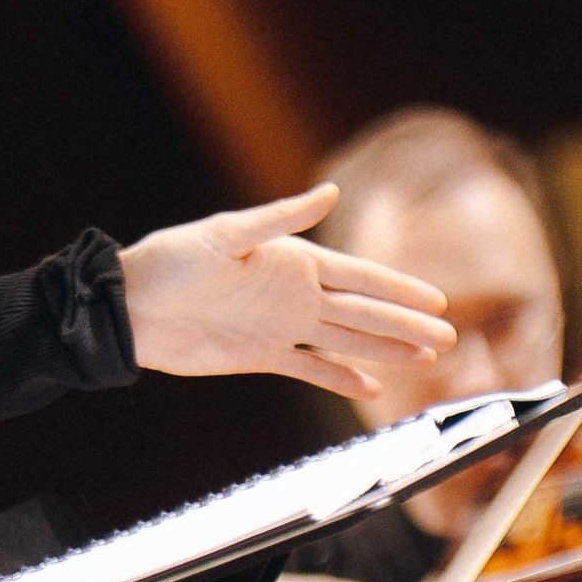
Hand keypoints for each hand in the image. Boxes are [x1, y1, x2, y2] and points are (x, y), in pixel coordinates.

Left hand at [119, 183, 453, 397]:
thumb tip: (329, 194)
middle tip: (448, 337)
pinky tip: (369, 387)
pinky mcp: (261, 355)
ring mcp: (282, 326)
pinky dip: (339, 378)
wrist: (133, 307)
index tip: (436, 299)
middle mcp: (296, 294)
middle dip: (405, 325)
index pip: (360, 276)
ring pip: (346, 341)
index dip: (399, 289)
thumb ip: (280, 218)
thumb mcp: (225, 234)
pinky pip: (310, 368)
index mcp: (294, 261)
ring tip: (425, 359)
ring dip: (385, 350)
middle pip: (364, 312)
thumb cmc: (172, 260)